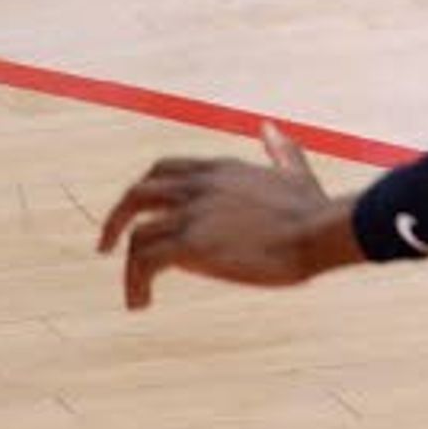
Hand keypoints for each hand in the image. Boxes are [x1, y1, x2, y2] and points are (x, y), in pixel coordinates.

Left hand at [99, 125, 356, 309]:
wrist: (321, 232)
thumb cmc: (314, 209)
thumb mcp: (294, 171)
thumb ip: (279, 150)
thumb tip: (269, 127)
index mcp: (220, 169)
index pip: (164, 170)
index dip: (144, 191)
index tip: (137, 215)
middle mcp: (199, 187)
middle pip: (136, 195)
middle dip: (116, 220)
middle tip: (107, 246)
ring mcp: (192, 214)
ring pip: (137, 236)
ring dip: (129, 267)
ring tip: (137, 294)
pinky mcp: (190, 245)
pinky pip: (144, 263)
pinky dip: (135, 283)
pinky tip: (142, 301)